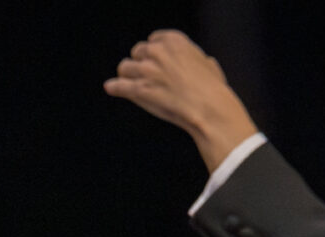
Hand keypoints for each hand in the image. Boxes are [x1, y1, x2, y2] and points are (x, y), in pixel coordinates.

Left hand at [104, 30, 259, 171]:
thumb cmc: (212, 89)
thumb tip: (204, 62)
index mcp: (174, 41)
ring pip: (125, 67)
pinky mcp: (139, 90)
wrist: (208, 108)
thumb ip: (197, 59)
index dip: (153, 52)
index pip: (153, 40)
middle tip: (146, 76)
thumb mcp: (208, 64)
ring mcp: (146, 70)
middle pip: (137, 52)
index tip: (154, 61)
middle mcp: (157, 52)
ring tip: (132, 84)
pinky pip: (119, 86)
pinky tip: (111, 87)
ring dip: (128, 75)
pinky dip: (115, 87)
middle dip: (141, 63)